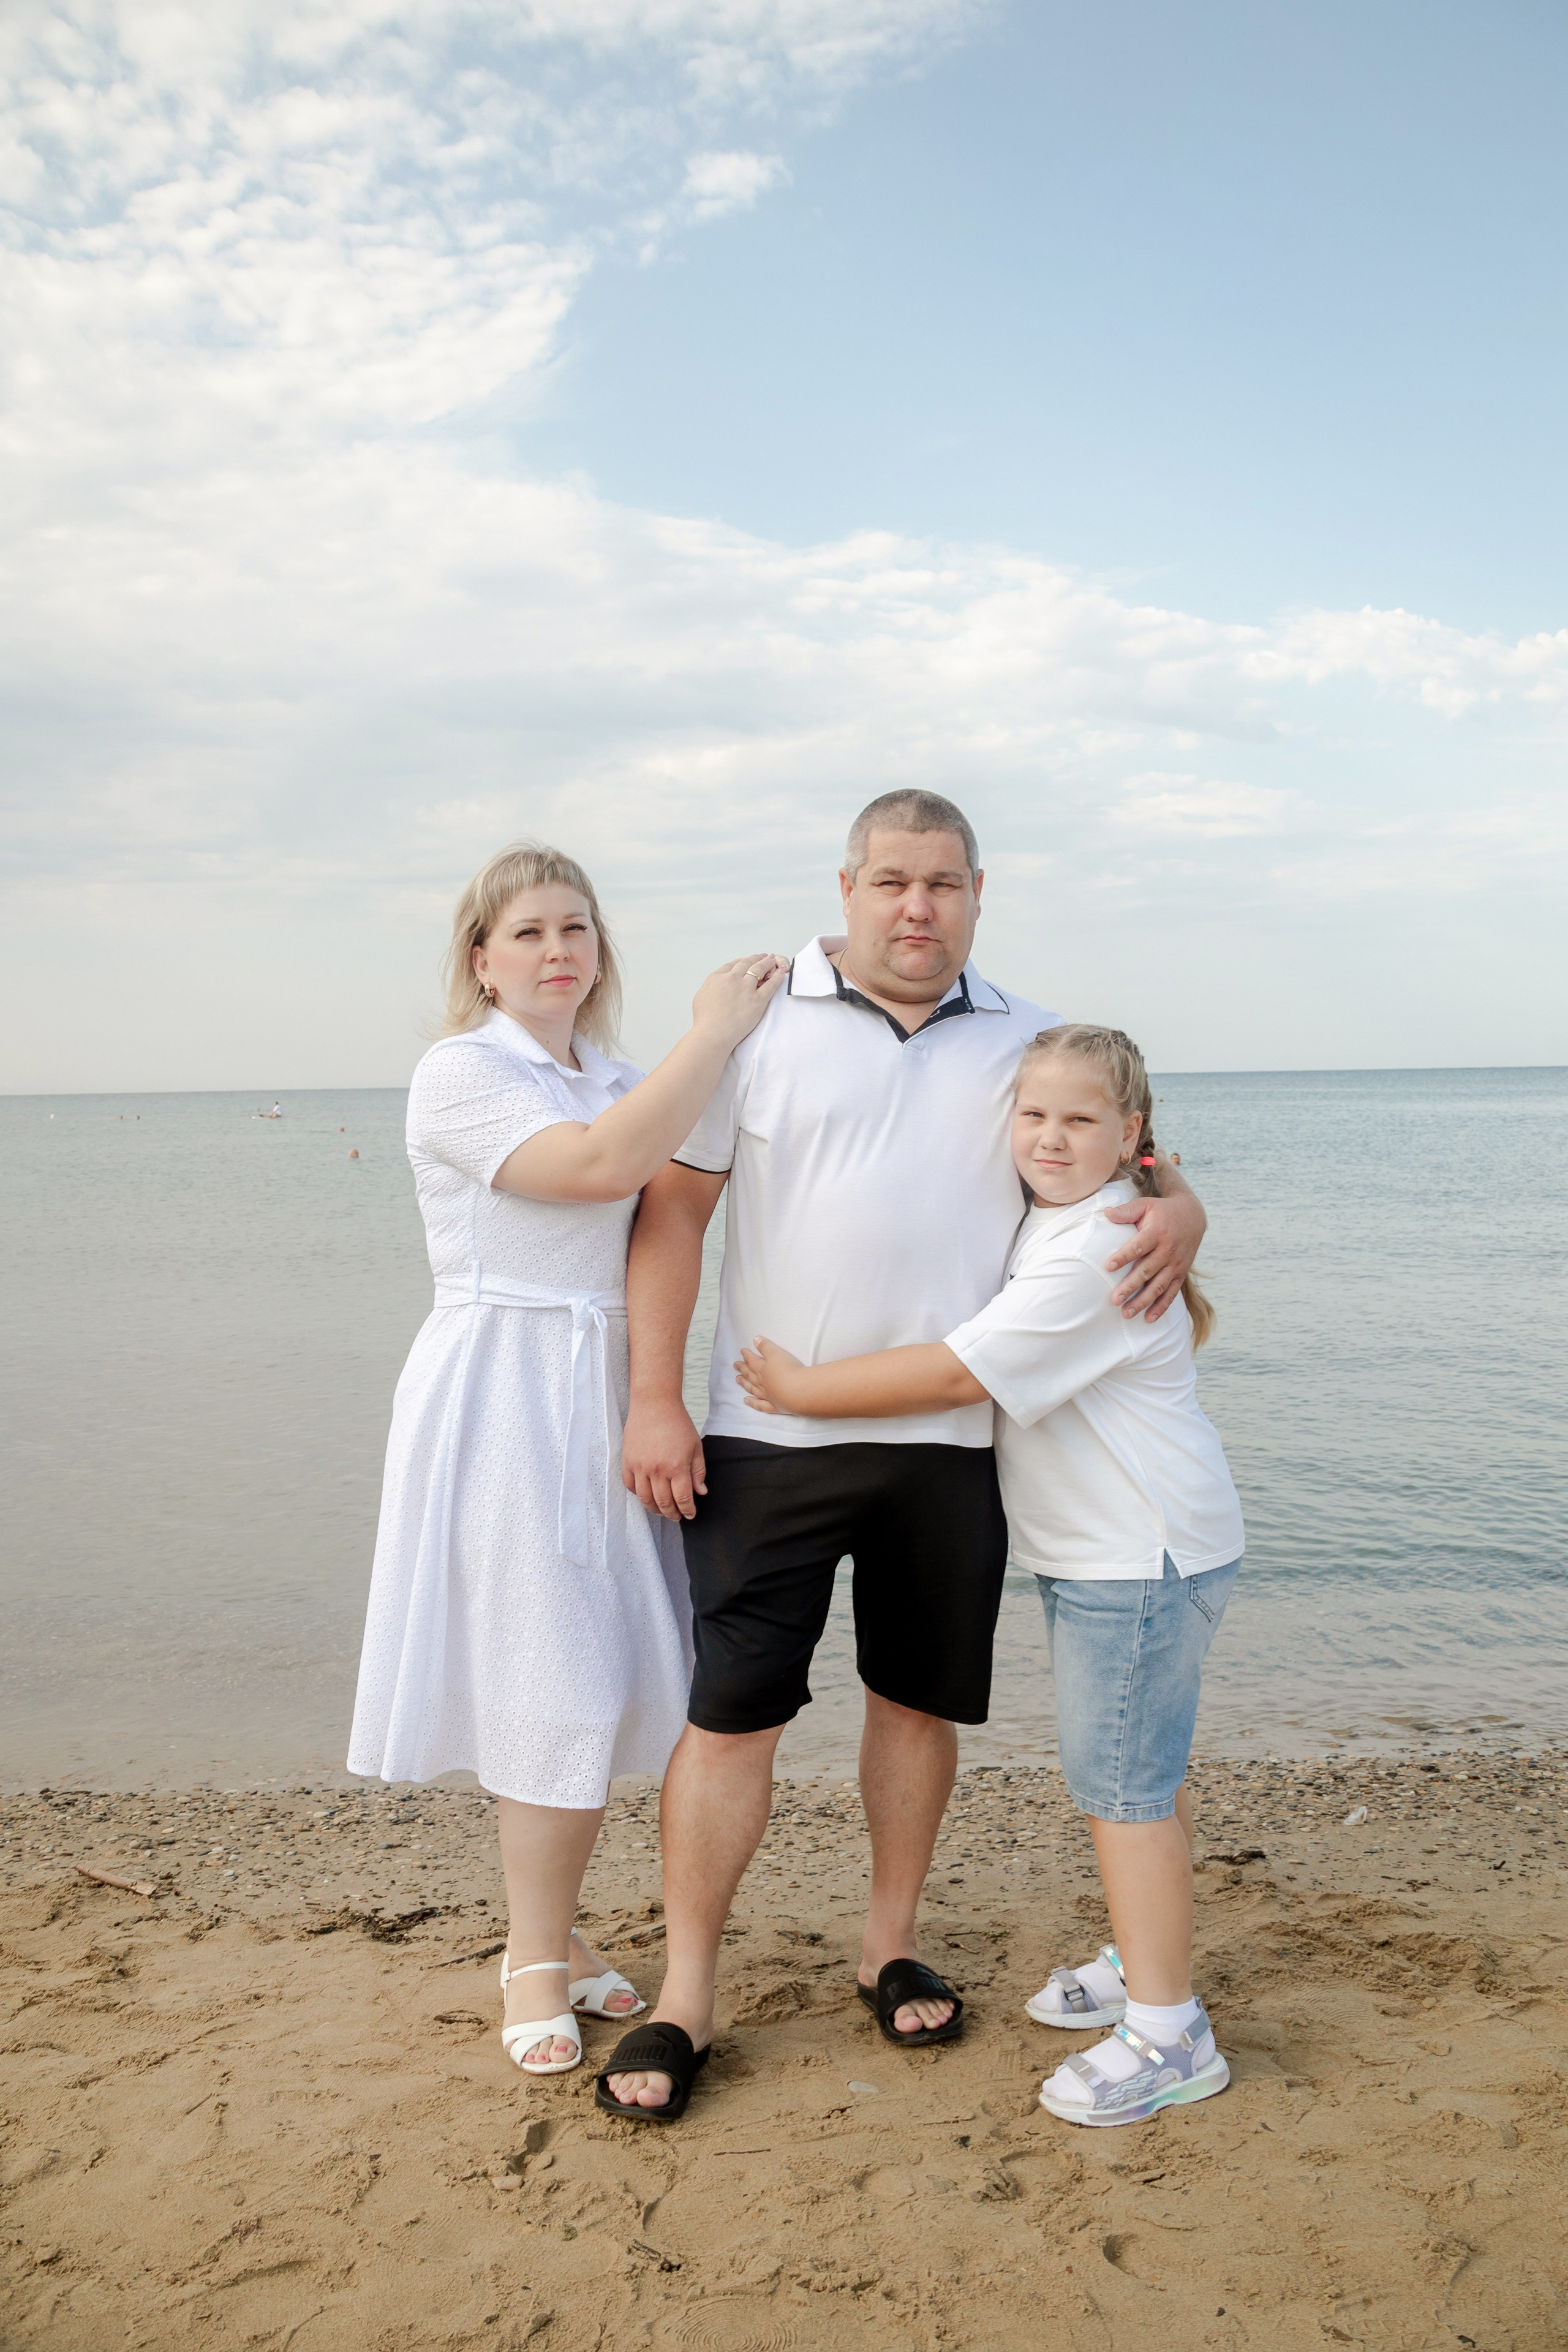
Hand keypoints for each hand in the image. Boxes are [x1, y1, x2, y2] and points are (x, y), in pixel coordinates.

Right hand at [622, 1394, 706, 1520]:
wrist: (654, 1404)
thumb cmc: (677, 1422)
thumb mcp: (695, 1446)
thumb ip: (698, 1472)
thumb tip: (700, 1493)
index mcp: (677, 1466)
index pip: (682, 1498)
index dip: (687, 1510)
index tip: (690, 1514)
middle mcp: (657, 1469)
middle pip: (663, 1502)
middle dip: (672, 1514)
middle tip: (677, 1516)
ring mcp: (640, 1466)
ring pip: (645, 1498)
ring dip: (655, 1509)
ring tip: (662, 1510)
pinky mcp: (627, 1461)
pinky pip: (630, 1486)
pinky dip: (638, 1494)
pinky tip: (646, 1495)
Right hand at [691, 955, 787, 1049]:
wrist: (712, 1033)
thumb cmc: (705, 1021)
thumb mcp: (701, 997)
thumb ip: (711, 987)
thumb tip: (717, 985)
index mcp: (717, 977)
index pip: (732, 964)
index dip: (741, 961)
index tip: (746, 962)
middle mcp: (731, 978)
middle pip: (746, 963)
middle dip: (756, 958)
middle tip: (762, 957)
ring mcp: (745, 988)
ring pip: (759, 969)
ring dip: (767, 962)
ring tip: (772, 960)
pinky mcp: (758, 999)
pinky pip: (771, 984)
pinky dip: (778, 976)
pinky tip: (781, 971)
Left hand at [735, 1337, 803, 1413]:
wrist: (798, 1391)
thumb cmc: (789, 1370)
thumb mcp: (777, 1353)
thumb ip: (765, 1346)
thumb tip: (756, 1339)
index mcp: (763, 1368)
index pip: (752, 1360)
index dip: (747, 1355)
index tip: (742, 1351)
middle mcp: (762, 1382)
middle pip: (750, 1374)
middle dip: (743, 1368)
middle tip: (736, 1365)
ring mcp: (767, 1395)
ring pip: (752, 1388)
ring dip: (745, 1383)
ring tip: (738, 1379)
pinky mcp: (774, 1406)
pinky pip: (760, 1405)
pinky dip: (752, 1403)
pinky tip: (747, 1400)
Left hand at [1103, 1190, 1205, 1320]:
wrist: (1193, 1216)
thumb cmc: (1162, 1211)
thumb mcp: (1145, 1205)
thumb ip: (1126, 1211)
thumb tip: (1106, 1212)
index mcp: (1157, 1232)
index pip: (1138, 1246)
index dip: (1124, 1256)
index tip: (1108, 1266)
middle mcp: (1168, 1250)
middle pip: (1147, 1271)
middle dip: (1130, 1286)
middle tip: (1114, 1299)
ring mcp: (1176, 1264)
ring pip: (1158, 1286)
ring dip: (1142, 1301)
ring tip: (1126, 1313)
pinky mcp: (1181, 1274)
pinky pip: (1171, 1293)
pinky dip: (1161, 1307)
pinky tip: (1148, 1319)